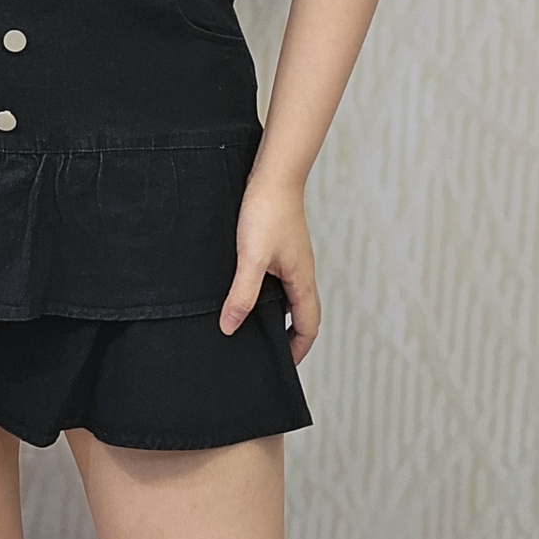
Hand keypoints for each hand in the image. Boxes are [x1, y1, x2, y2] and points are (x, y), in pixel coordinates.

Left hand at [219, 174, 319, 362]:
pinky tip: (241, 289)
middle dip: (285, 336)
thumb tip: (230, 327)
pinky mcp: (279, 246)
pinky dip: (264, 292)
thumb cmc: (268, 212)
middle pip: (300, 314)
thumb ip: (242, 294)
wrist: (274, 173)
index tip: (281, 365)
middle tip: (262, 349)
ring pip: (287, 296)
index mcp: (302, 281)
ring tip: (248, 324)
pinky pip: (276, 279)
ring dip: (273, 313)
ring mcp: (291, 259)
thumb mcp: (252, 259)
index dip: (297, 349)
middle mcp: (301, 273)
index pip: (308, 326)